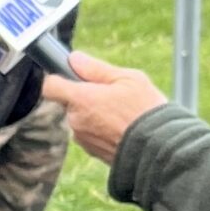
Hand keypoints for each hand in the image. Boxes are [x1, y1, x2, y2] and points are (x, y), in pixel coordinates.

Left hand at [43, 49, 166, 164]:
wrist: (158, 148)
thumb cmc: (145, 110)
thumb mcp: (127, 79)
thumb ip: (96, 68)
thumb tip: (75, 59)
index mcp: (81, 100)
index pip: (51, 86)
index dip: (58, 79)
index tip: (71, 76)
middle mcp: (76, 121)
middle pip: (69, 103)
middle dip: (85, 96)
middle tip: (111, 94)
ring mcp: (82, 138)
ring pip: (80, 119)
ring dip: (94, 114)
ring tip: (121, 113)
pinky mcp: (91, 151)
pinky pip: (90, 134)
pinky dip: (100, 129)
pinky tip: (121, 127)